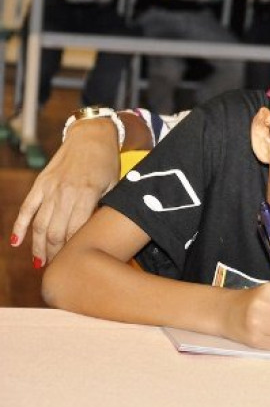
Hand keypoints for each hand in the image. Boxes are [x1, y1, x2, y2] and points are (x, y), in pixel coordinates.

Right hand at [12, 119, 120, 263]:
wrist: (92, 136)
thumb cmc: (108, 163)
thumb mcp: (114, 185)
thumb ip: (104, 208)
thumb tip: (98, 235)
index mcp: (87, 194)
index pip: (76, 230)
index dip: (73, 250)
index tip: (76, 264)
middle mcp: (65, 192)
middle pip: (56, 232)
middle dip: (56, 254)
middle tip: (59, 270)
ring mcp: (50, 188)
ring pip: (40, 224)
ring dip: (39, 246)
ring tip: (41, 264)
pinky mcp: (40, 183)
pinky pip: (27, 208)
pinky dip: (20, 227)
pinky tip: (17, 243)